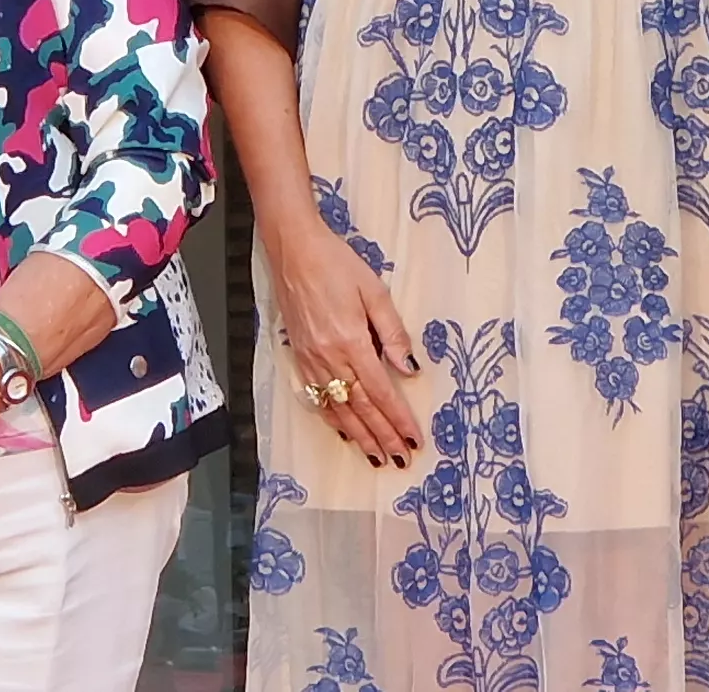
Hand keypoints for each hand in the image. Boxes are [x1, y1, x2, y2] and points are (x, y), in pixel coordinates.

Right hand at [258, 207, 424, 465]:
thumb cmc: (336, 264)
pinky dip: (332, 419)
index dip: (398, 419)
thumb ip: (393, 333)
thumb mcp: (374, 291)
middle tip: (400, 458)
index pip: (381, 391)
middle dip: (382, 436)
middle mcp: (329, 357)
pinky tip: (344, 432)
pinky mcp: (299, 357)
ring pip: (338, 409)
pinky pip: (317, 397)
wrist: (294, 251)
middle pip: (360, 407)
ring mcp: (311, 360)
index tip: (414, 438)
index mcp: (351, 342)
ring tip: (376, 457)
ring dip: (359, 436)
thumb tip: (409, 369)